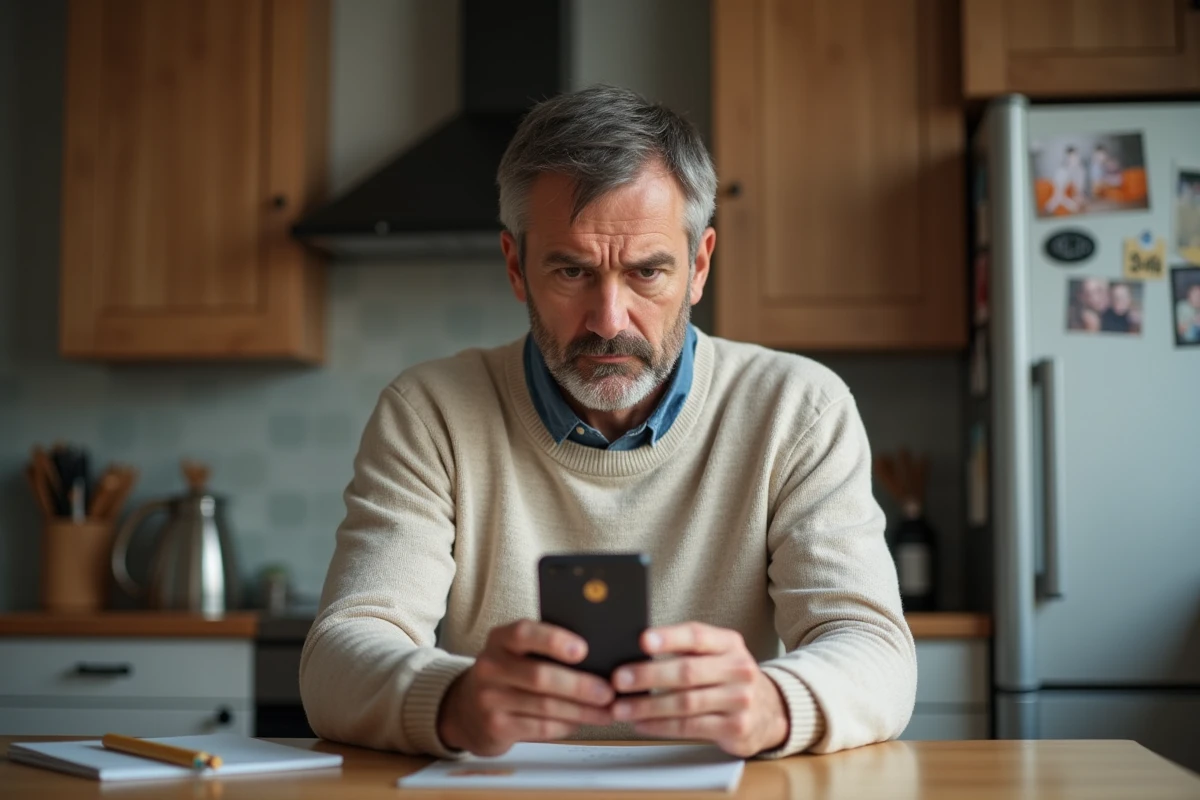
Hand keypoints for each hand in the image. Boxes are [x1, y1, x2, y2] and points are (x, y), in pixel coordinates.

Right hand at [437, 620, 615, 755]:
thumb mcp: (516, 652)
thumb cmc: (508, 673)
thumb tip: (598, 652)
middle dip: (580, 686)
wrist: (466, 709)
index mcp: (499, 639)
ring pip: (545, 706)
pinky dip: (567, 726)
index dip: (554, 640)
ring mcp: (489, 699)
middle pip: (540, 676)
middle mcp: (490, 667)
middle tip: (608, 692)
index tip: (584, 650)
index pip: (524, 633)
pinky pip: (540, 727)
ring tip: (606, 712)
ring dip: (582, 711)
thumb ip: (545, 647)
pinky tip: (582, 722)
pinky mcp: (496, 727)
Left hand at [609, 622, 788, 757]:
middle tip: (619, 680)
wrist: (772, 709)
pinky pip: (690, 727)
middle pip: (687, 672)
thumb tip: (633, 650)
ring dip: (648, 706)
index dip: (669, 638)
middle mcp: (738, 669)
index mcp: (729, 643)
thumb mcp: (717, 654)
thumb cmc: (727, 677)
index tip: (642, 640)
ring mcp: (740, 700)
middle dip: (648, 676)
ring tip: (621, 708)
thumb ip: (685, 649)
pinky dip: (661, 726)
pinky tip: (642, 724)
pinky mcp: (736, 728)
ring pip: (686, 703)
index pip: (696, 636)